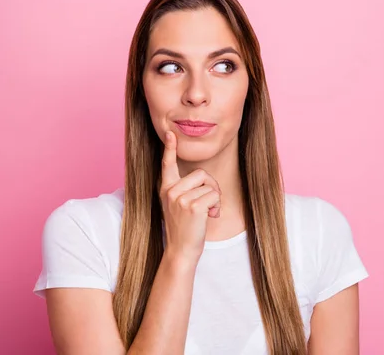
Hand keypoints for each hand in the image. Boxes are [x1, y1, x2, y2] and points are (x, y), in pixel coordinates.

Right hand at [159, 130, 220, 261]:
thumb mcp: (179, 206)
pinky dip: (217, 206)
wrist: (181, 249)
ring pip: (210, 186)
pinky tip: (210, 217)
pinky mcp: (192, 206)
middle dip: (211, 187)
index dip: (169, 148)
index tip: (170, 133)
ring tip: (206, 213)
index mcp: (166, 188)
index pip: (167, 164)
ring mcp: (180, 198)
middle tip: (208, 204)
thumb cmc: (185, 228)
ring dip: (214, 200)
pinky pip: (214, 196)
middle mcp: (171, 191)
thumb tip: (205, 180)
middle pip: (201, 174)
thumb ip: (185, 190)